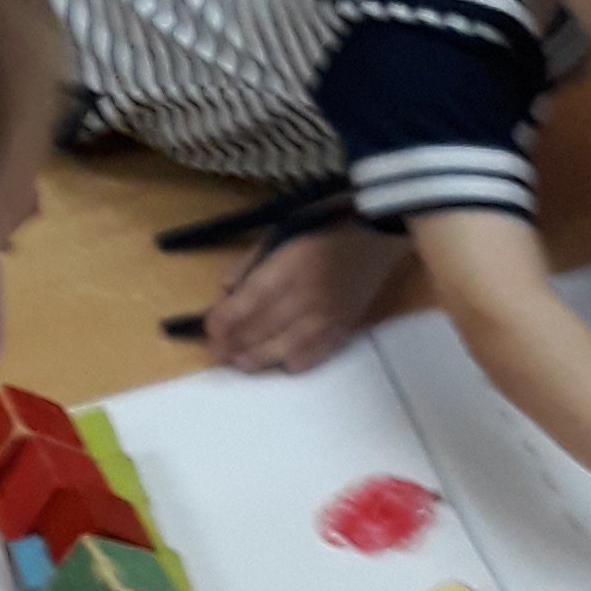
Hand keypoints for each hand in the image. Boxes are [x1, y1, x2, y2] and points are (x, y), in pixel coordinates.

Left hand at [208, 219, 405, 377]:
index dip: (227, 319)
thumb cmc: (328, 224)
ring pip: (288, 347)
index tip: (208, 330)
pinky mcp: (346, 327)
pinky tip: (282, 365)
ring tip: (241, 364)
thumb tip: (225, 291)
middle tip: (216, 354)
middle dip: (236, 342)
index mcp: (293, 264)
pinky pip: (318, 353)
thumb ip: (252, 261)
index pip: (251, 299)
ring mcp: (330, 316)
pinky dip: (297, 362)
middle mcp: (310, 295)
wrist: (383, 233)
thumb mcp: (283, 230)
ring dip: (260, 358)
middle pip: (265, 327)